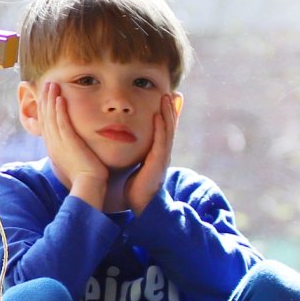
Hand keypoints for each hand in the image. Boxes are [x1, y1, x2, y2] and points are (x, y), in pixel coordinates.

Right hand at [39, 81, 107, 208]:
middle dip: (45, 99)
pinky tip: (59, 97)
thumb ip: (74, 151)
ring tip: (52, 84)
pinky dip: (59, 109)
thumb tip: (78, 146)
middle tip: (46, 84)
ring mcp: (58, 143)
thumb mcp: (76, 161)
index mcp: (53, 148)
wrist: (88, 186)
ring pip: (51, 117)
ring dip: (50, 99)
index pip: (46, 124)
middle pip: (45, 117)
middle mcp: (53, 144)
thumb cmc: (87, 178)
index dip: (45, 109)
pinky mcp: (68, 143)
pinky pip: (61, 122)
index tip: (47, 96)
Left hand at [124, 92, 180, 215]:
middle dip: (172, 110)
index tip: (167, 99)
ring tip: (169, 97)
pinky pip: (161, 142)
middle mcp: (163, 154)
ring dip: (169, 113)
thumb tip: (126, 146)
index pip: (164, 131)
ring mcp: (163, 158)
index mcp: (157, 155)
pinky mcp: (158, 163)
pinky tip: (159, 115)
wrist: (140, 207)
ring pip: (168, 131)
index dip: (167, 115)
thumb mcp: (135, 168)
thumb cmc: (135, 190)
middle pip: (170, 128)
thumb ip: (135, 157)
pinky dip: (161, 127)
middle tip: (173, 93)